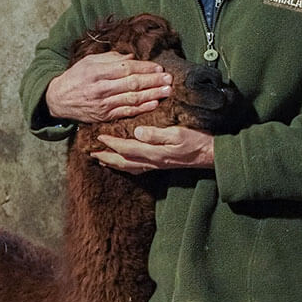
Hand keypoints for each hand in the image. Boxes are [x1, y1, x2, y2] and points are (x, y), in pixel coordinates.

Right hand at [45, 51, 172, 123]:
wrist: (58, 99)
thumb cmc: (76, 77)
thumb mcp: (89, 61)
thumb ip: (110, 58)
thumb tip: (132, 57)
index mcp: (96, 72)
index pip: (125, 69)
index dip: (144, 68)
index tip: (159, 67)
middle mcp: (99, 89)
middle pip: (132, 84)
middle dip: (153, 81)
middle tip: (169, 79)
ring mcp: (102, 104)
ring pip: (132, 99)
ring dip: (152, 95)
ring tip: (167, 91)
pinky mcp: (104, 117)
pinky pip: (126, 112)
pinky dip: (141, 109)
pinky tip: (154, 104)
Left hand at [92, 126, 215, 173]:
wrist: (211, 155)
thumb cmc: (197, 142)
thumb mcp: (178, 133)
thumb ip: (157, 134)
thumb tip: (137, 132)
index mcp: (154, 152)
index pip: (126, 148)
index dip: (111, 143)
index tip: (98, 136)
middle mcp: (152, 161)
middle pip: (123, 161)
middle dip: (106, 156)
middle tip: (91, 153)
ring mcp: (156, 165)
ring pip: (128, 167)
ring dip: (113, 163)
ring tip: (101, 159)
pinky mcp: (161, 165)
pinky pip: (138, 169)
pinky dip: (126, 166)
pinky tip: (124, 164)